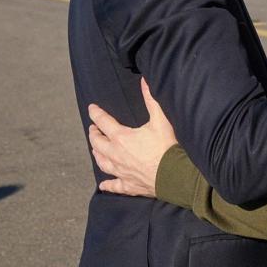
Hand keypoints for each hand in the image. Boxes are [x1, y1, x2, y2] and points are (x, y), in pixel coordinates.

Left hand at [88, 77, 177, 197]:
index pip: (103, 122)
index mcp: (121, 137)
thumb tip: (144, 81)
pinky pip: (114, 185)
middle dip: (94, 134)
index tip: (92, 108)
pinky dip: (107, 185)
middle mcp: (116, 155)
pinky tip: (103, 185)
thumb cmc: (167, 147)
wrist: (174, 175)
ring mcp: (121, 171)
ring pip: (102, 162)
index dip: (96, 113)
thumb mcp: (160, 120)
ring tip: (95, 149)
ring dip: (97, 154)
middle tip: (93, 129)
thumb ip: (151, 100)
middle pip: (97, 143)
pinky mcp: (128, 185)